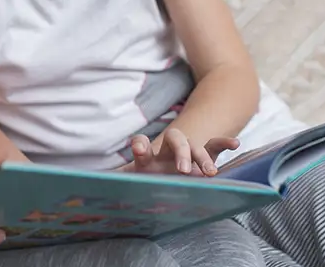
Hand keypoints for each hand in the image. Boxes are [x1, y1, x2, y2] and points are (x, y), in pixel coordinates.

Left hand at [118, 129, 239, 176]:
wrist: (165, 169)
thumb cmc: (146, 177)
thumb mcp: (131, 180)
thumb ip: (116, 180)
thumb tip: (89, 183)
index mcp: (148, 157)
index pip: (143, 145)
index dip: (140, 145)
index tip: (138, 148)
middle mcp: (167, 151)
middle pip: (174, 140)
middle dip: (180, 152)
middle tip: (182, 170)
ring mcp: (187, 151)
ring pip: (196, 146)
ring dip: (201, 156)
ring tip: (209, 173)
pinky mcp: (204, 157)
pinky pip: (215, 146)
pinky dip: (224, 143)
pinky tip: (235, 145)